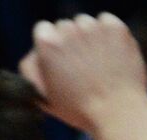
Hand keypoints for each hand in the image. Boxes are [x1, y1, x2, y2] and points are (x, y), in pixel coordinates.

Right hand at [19, 13, 146, 133]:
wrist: (116, 111)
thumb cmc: (77, 108)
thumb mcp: (41, 94)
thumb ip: (31, 69)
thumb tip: (34, 52)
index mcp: (47, 44)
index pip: (42, 29)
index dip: (48, 45)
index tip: (56, 59)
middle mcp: (69, 30)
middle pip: (65, 25)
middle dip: (68, 41)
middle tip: (76, 65)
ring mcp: (94, 28)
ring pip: (85, 23)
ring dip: (86, 36)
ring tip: (92, 62)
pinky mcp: (116, 29)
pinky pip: (106, 21)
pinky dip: (105, 33)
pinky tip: (106, 54)